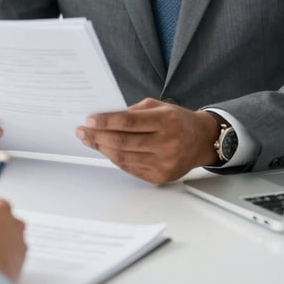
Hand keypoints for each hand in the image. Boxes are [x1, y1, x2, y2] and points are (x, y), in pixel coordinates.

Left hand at [76, 97, 218, 183]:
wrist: (202, 141)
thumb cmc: (177, 120)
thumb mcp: (159, 106)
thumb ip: (134, 111)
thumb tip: (105, 118)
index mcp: (166, 121)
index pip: (129, 122)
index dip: (106, 121)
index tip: (89, 119)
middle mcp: (166, 143)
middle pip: (123, 142)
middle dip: (97, 136)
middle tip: (82, 131)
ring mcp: (164, 163)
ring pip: (123, 157)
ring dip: (102, 148)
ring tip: (89, 140)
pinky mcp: (160, 177)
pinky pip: (130, 168)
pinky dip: (115, 159)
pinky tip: (106, 150)